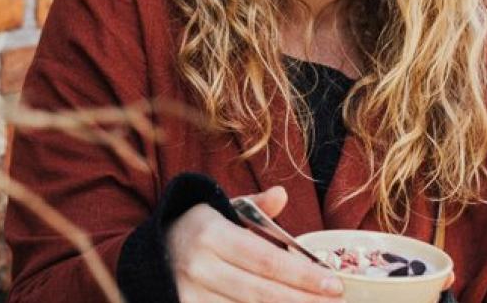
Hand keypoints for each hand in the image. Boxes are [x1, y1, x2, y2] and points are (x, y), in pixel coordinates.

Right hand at [166, 186, 343, 301]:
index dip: (302, 275)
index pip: (266, 259)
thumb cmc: (201, 230)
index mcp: (211, 233)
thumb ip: (256, 208)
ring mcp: (191, 293)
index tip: (334, 284)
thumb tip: (282, 194)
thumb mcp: (224, 210)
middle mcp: (199, 265)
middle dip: (302, 300)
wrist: (152, 252)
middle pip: (261, 291)